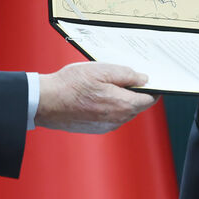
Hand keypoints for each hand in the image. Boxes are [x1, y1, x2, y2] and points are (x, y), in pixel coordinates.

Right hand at [35, 62, 155, 133]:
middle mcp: (118, 119)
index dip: (151, 88)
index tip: (148, 80)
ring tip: (105, 85)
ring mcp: (107, 126)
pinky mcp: (96, 128)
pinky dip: (109, 107)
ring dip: (120, 99)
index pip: (149, 99)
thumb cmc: (71, 85)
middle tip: (123, 78)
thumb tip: (143, 79)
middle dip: (135, 93)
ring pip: (123, 112)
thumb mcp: (101, 70)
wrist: (47, 102)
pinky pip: (111, 117)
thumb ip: (126, 75)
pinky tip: (95, 96)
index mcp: (123, 105)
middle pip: (137, 106)